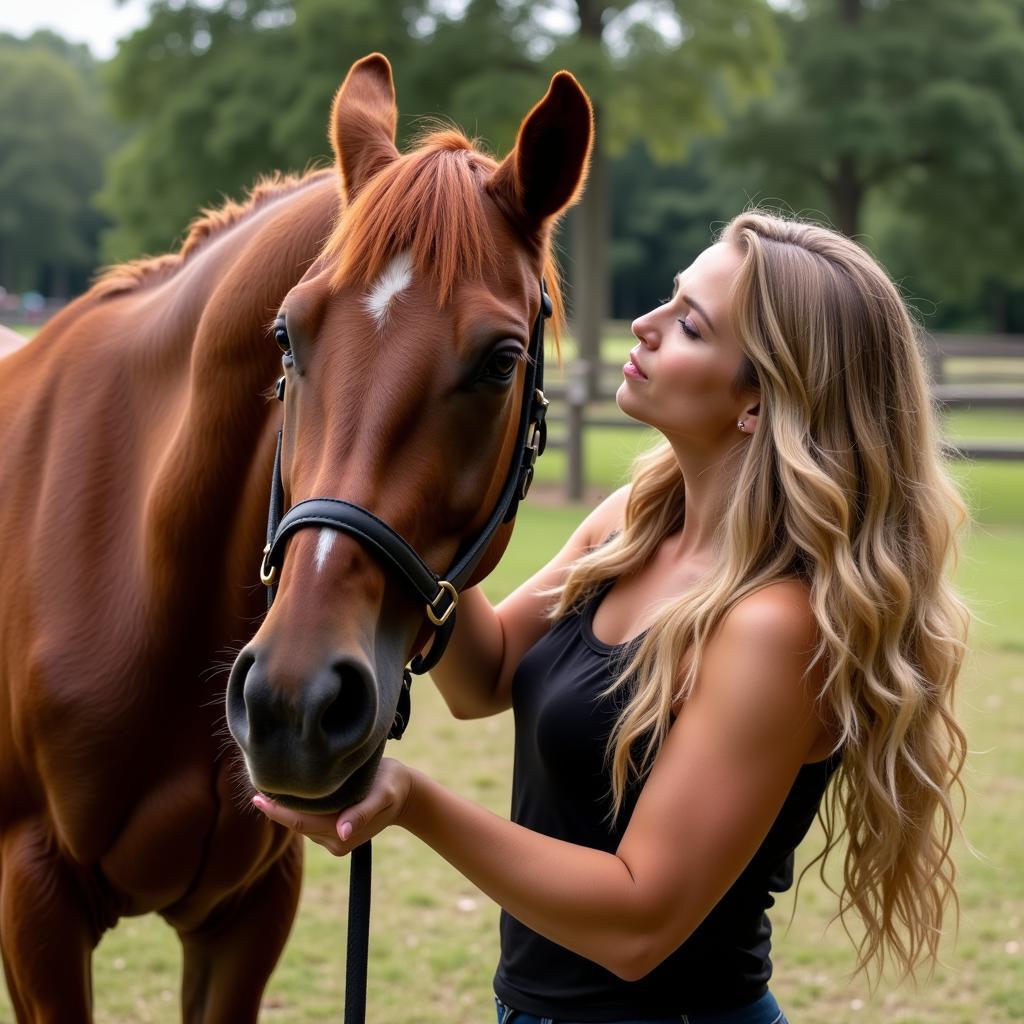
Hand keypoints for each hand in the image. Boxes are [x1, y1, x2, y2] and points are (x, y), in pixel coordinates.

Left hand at [252, 757, 412, 855]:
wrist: (406, 794)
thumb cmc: (392, 786)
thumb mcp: (381, 794)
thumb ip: (363, 813)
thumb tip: (343, 833)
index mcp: (341, 833)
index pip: (300, 823)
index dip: (277, 812)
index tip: (257, 797)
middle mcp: (335, 840)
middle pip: (298, 824)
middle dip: (278, 808)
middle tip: (258, 783)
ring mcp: (334, 838)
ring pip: (303, 823)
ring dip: (289, 807)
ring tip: (273, 784)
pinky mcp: (335, 832)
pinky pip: (310, 821)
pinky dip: (300, 808)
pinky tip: (293, 792)